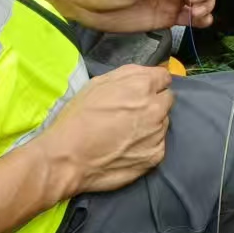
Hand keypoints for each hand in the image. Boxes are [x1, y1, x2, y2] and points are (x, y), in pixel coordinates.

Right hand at [35, 64, 172, 196]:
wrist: (67, 158)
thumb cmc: (78, 118)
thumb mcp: (98, 83)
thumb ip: (129, 75)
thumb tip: (147, 74)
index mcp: (142, 85)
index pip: (164, 78)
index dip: (152, 84)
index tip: (142, 92)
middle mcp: (156, 107)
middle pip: (166, 100)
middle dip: (154, 103)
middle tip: (132, 114)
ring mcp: (157, 133)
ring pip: (163, 123)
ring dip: (151, 125)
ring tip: (125, 133)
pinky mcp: (155, 155)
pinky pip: (158, 145)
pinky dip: (147, 146)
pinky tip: (127, 149)